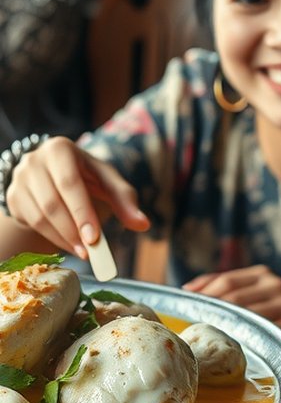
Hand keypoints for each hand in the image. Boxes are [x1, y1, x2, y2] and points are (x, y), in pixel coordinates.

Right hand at [6, 137, 149, 257]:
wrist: (53, 174)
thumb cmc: (86, 176)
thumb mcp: (107, 181)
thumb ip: (126, 200)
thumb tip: (143, 224)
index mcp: (60, 150)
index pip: (70, 184)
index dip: (82, 213)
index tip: (94, 238)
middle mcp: (34, 161)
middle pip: (52, 203)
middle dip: (73, 231)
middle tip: (91, 252)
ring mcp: (20, 179)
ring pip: (40, 216)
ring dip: (64, 239)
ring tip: (84, 252)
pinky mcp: (14, 197)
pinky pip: (31, 224)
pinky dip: (53, 239)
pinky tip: (70, 245)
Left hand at [183, 264, 280, 350]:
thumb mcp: (265, 289)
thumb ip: (234, 287)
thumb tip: (189, 289)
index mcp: (263, 274)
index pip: (225, 280)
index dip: (203, 291)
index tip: (184, 303)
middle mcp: (273, 285)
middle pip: (231, 296)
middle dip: (208, 309)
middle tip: (190, 322)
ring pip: (244, 314)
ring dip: (222, 324)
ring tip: (204, 334)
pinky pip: (262, 331)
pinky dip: (244, 336)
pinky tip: (231, 343)